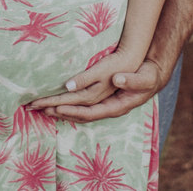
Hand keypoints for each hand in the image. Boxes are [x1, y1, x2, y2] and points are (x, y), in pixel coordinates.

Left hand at [29, 59, 163, 121]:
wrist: (153, 77)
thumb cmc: (149, 77)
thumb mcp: (144, 78)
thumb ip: (132, 79)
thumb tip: (116, 78)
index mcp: (116, 106)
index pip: (89, 113)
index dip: (72, 111)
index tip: (55, 108)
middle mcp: (108, 108)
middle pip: (79, 115)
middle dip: (59, 111)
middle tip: (38, 107)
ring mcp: (105, 105)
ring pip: (79, 112)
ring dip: (60, 109)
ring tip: (42, 106)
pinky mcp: (102, 99)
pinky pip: (82, 106)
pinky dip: (68, 105)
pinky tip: (58, 102)